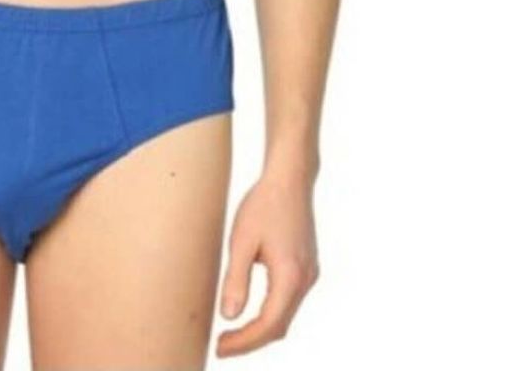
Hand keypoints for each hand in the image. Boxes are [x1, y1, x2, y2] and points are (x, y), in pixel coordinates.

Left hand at [215, 169, 318, 357]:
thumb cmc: (263, 204)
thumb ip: (236, 279)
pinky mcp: (306, 267)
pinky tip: (250, 309)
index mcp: (291, 276)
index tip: (219, 348)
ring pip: (285, 315)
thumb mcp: (242, 240)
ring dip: (261, 329)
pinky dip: (270, 313)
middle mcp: (305, 280)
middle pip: (279, 326)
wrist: (289, 179)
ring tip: (231, 333)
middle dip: (251, 340)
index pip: (268, 325)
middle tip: (221, 346)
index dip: (244, 342)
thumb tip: (229, 317)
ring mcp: (309, 274)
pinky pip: (288, 301)